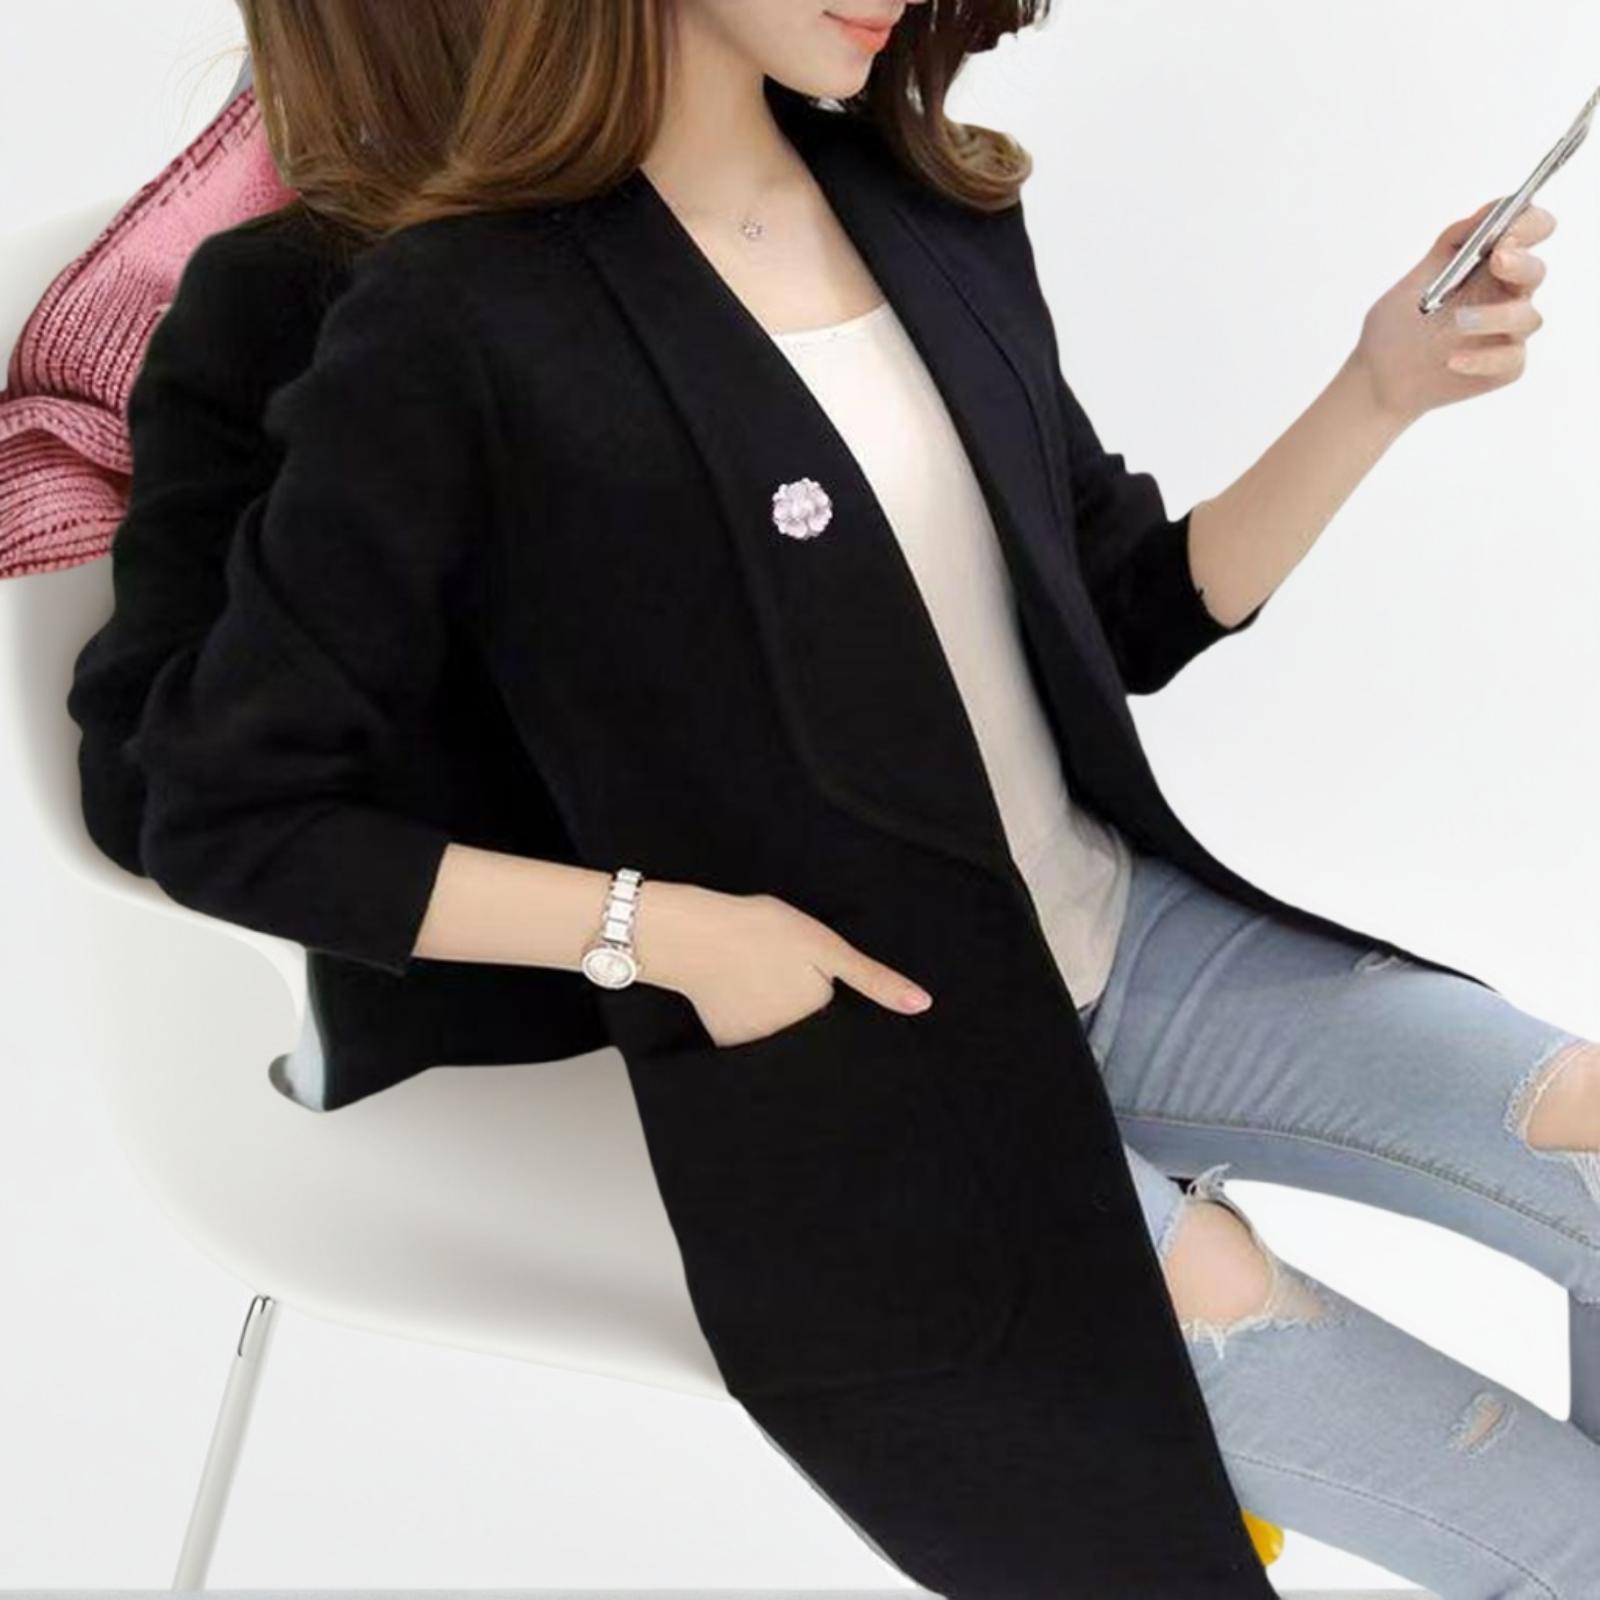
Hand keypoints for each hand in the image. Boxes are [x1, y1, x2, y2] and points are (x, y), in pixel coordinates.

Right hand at [634, 880, 933, 1047]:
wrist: (693, 934)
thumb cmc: (762, 931)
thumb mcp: (825, 946)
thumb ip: (873, 979)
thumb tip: (922, 1006)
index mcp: (820, 1017)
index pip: (842, 1020)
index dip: (833, 997)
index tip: (816, 977)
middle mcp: (792, 1042)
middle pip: (814, 1033)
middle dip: (810, 1014)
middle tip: (782, 973)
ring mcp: (759, 1048)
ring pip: (785, 1038)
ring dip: (781, 1019)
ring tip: (762, 981)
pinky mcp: (729, 1046)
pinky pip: (753, 1043)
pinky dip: (753, 1025)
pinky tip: (742, 995)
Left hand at [1351, 199, 1554, 425]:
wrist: (1378, 374)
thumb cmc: (1399, 322)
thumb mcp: (1417, 277)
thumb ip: (1451, 243)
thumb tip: (1488, 212)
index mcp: (1491, 264)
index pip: (1530, 231)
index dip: (1529, 224)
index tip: (1508, 226)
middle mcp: (1506, 295)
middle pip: (1535, 271)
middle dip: (1520, 262)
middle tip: (1498, 259)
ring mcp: (1507, 331)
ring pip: (1527, 317)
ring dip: (1495, 315)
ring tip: (1458, 321)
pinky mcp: (1503, 366)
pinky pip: (1509, 360)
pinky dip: (1482, 360)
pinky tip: (1452, 361)